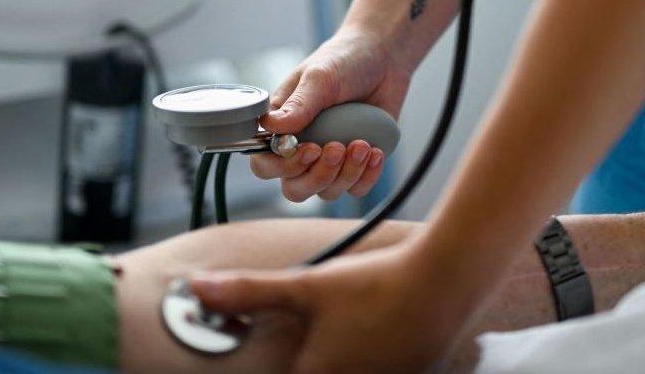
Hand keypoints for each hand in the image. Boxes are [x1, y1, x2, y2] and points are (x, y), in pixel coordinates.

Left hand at [189, 244, 458, 372]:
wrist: (447, 279)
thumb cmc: (377, 284)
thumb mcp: (307, 286)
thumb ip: (250, 293)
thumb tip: (197, 289)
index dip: (277, 365)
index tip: (276, 354)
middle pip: (316, 372)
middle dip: (309, 357)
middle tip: (317, 332)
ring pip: (353, 372)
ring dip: (341, 356)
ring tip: (350, 326)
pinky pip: (381, 369)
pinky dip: (371, 355)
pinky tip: (375, 329)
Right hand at [250, 27, 411, 201]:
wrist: (383, 58)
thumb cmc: (343, 61)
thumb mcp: (320, 77)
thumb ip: (298, 105)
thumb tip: (269, 126)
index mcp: (281, 128)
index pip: (265, 164)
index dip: (284, 166)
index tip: (311, 148)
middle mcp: (300, 149)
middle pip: (294, 189)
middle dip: (318, 176)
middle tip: (338, 147)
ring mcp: (329, 160)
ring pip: (327, 191)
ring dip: (347, 173)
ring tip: (363, 144)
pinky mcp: (356, 165)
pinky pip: (356, 189)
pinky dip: (367, 176)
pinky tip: (376, 152)